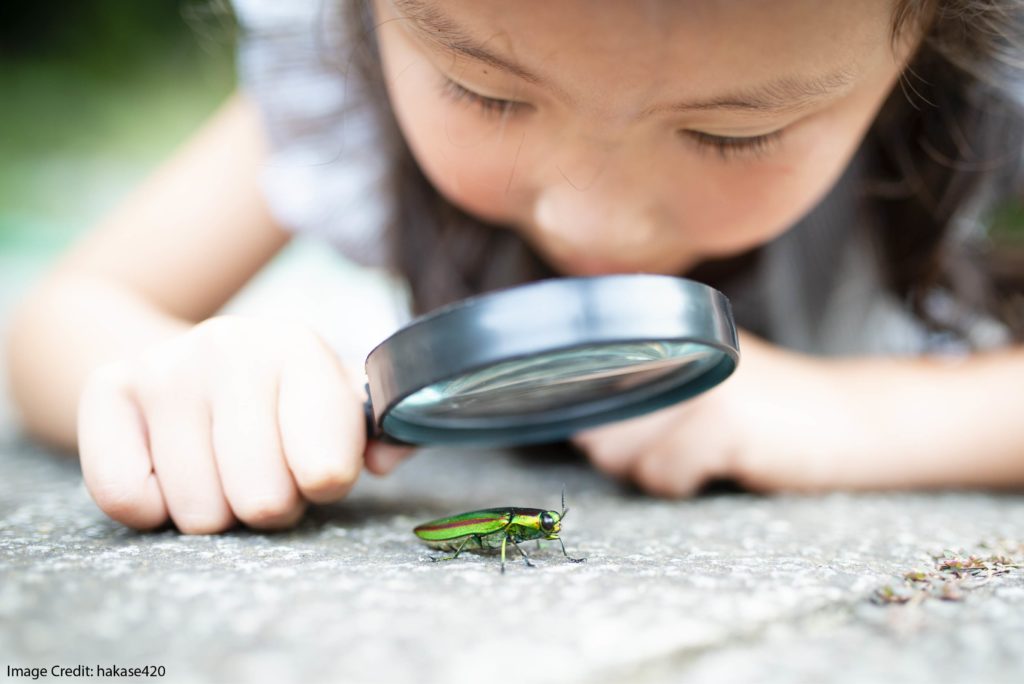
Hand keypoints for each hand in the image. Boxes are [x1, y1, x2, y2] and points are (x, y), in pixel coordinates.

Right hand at [77, 315, 411, 532]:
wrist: (189, 358)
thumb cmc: (279, 397)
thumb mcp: (338, 401)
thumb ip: (383, 432)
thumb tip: (388, 458)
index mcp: (298, 349)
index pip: (327, 470)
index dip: (326, 485)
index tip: (319, 469)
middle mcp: (229, 346)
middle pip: (262, 501)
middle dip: (271, 505)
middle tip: (265, 471)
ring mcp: (164, 367)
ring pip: (199, 512)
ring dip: (216, 509)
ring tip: (222, 467)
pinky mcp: (106, 392)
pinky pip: (129, 500)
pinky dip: (154, 508)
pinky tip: (172, 471)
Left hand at [571, 330, 855, 494]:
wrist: (848, 417)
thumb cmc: (763, 408)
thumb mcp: (698, 378)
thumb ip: (640, 388)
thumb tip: (580, 428)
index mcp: (663, 330)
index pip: (584, 378)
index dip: (595, 417)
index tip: (625, 428)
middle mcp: (673, 344)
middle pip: (595, 426)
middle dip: (626, 452)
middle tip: (681, 443)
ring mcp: (695, 380)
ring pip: (619, 454)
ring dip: (655, 470)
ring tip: (703, 451)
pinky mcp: (721, 420)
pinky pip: (662, 475)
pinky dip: (684, 483)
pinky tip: (722, 463)